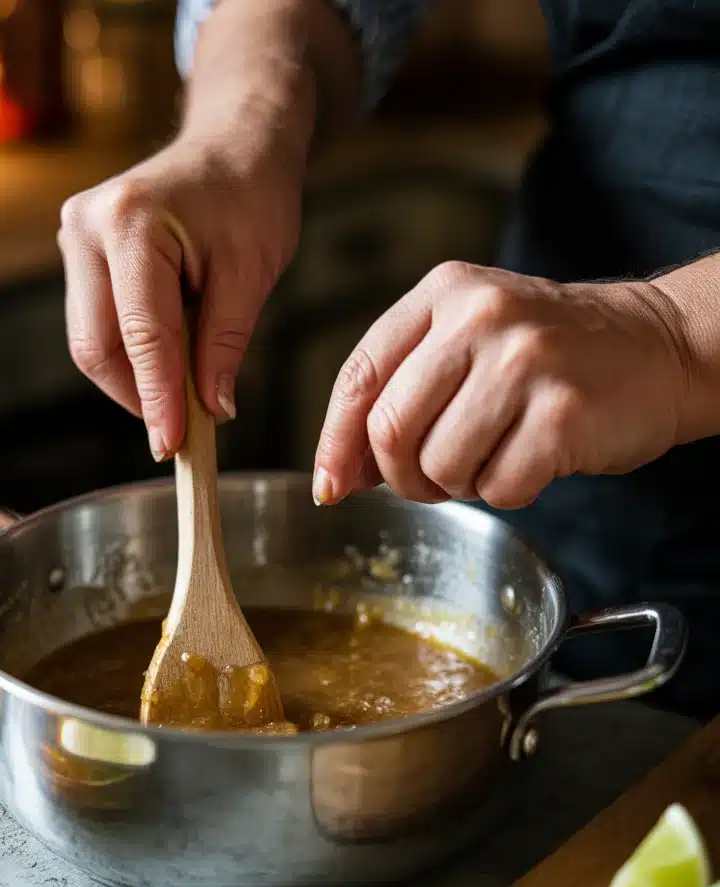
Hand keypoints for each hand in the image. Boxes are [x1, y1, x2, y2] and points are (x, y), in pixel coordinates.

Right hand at [58, 136, 302, 461]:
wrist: (233, 144)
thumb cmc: (250, 196)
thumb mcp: (252, 270)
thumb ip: (225, 343)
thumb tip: (211, 411)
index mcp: (131, 223)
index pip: (141, 334)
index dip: (157, 399)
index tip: (172, 448)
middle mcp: (87, 228)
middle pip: (97, 346)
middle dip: (139, 396)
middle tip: (183, 433)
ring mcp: (75, 240)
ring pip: (92, 342)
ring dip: (136, 379)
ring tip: (186, 392)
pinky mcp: (81, 256)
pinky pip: (98, 326)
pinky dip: (132, 356)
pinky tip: (171, 363)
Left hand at [313, 262, 690, 508]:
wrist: (658, 348)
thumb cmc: (550, 356)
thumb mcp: (470, 341)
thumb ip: (403, 390)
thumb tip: (342, 472)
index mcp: (445, 293)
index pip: (359, 375)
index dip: (335, 442)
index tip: (331, 486)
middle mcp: (480, 318)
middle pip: (390, 429)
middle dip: (400, 476)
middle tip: (431, 481)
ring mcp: (523, 363)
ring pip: (439, 466)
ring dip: (458, 485)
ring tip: (493, 456)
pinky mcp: (561, 414)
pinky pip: (497, 488)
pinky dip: (507, 492)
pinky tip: (532, 461)